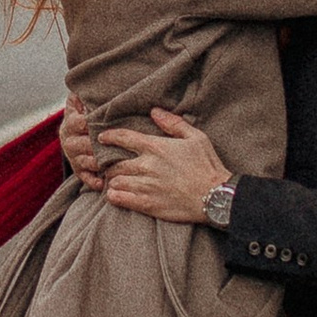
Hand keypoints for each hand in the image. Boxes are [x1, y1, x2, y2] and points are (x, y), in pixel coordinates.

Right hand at [60, 95, 106, 193]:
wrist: (73, 131)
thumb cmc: (85, 113)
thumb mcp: (80, 101)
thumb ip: (83, 95)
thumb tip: (89, 86)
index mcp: (70, 122)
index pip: (78, 123)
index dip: (89, 123)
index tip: (103, 123)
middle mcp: (69, 141)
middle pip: (82, 145)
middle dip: (97, 146)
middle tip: (116, 147)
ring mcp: (73, 156)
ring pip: (85, 162)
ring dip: (98, 164)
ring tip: (114, 164)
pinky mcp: (78, 170)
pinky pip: (85, 178)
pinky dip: (94, 181)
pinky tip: (105, 183)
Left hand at [99, 105, 232, 223]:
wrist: (215, 196)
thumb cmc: (207, 165)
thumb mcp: (196, 137)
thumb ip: (173, 123)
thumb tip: (155, 111)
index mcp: (156, 147)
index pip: (123, 137)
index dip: (109, 136)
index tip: (101, 137)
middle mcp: (147, 166)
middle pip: (114, 162)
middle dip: (108, 163)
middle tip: (108, 164)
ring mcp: (145, 186)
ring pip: (114, 181)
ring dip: (111, 179)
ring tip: (113, 179)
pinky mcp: (147, 204)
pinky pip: (119, 199)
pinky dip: (113, 195)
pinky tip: (116, 194)